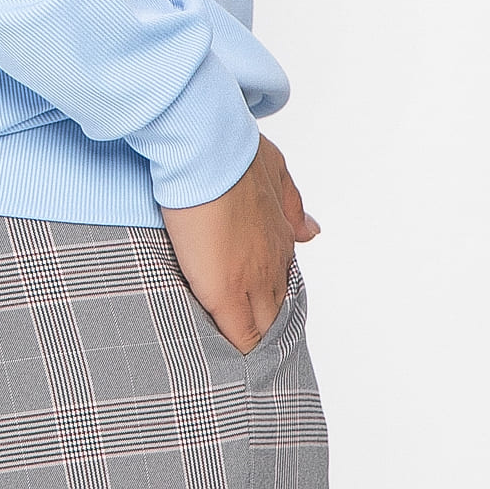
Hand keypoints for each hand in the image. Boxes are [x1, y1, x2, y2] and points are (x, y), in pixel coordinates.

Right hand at [159, 134, 320, 354]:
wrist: (206, 152)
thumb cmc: (231, 153)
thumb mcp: (274, 168)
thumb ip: (292, 201)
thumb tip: (312, 229)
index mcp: (280, 236)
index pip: (283, 279)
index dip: (274, 295)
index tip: (264, 307)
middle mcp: (273, 261)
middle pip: (279, 308)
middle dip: (272, 324)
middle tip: (260, 343)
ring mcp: (252, 280)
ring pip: (264, 326)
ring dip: (258, 339)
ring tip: (250, 360)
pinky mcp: (226, 293)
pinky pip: (240, 335)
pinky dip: (239, 350)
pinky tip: (235, 365)